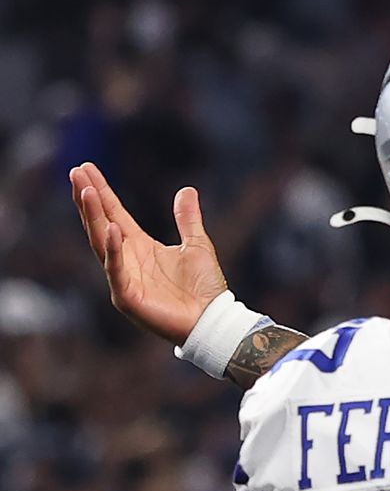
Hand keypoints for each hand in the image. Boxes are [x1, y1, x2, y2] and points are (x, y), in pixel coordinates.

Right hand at [69, 161, 229, 345]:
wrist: (213, 321)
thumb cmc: (204, 289)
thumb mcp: (198, 245)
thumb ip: (188, 219)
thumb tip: (186, 190)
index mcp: (140, 247)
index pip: (114, 213)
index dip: (101, 192)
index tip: (85, 169)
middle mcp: (126, 260)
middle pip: (101, 223)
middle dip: (88, 199)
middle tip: (76, 172)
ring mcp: (123, 278)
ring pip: (102, 243)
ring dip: (93, 217)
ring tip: (85, 192)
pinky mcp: (128, 298)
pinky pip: (116, 271)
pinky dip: (113, 251)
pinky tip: (111, 228)